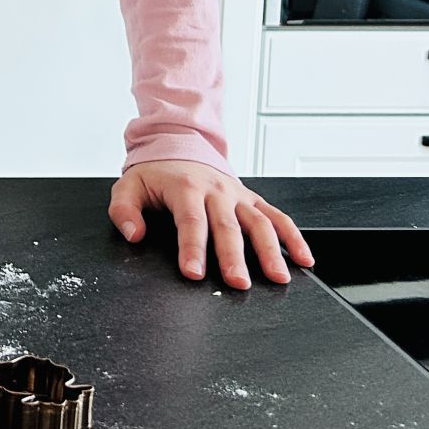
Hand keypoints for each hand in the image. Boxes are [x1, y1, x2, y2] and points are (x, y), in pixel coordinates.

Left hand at [110, 159, 314, 289]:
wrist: (179, 145)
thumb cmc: (155, 174)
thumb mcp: (129, 186)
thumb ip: (124, 210)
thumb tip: (133, 234)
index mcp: (185, 187)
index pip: (190, 221)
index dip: (192, 247)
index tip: (193, 273)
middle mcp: (216, 190)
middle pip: (227, 226)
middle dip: (234, 256)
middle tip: (238, 283)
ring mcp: (238, 195)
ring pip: (259, 222)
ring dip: (271, 250)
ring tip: (278, 278)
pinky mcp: (252, 199)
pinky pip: (278, 217)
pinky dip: (294, 237)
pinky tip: (305, 260)